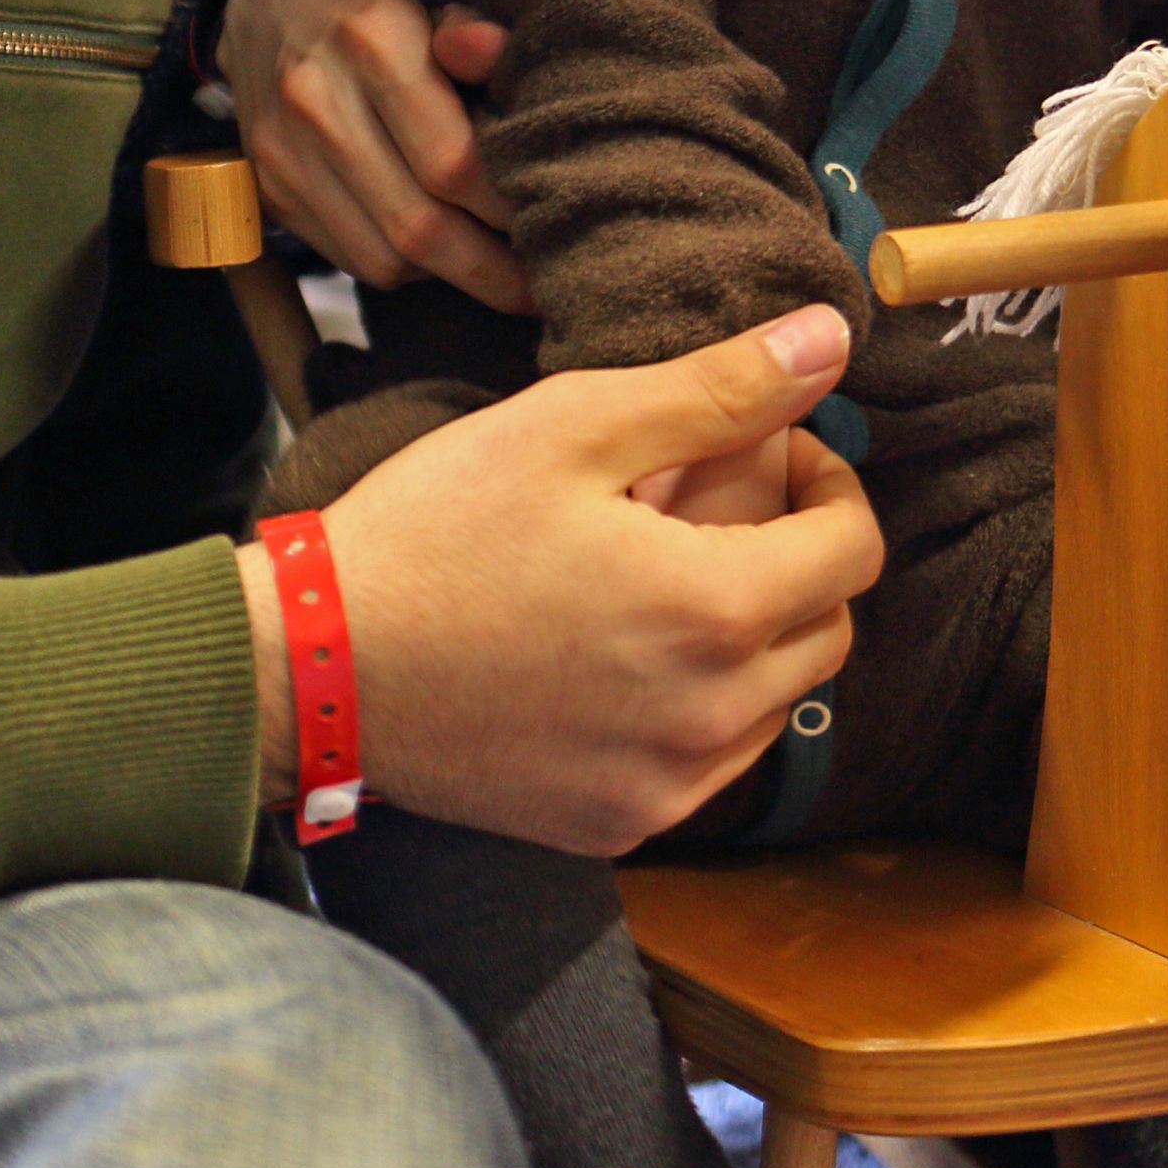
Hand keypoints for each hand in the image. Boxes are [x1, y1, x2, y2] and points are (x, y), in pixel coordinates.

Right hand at [217, 0, 522, 305]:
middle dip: (491, 268)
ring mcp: (284, 153)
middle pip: (419, 225)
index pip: (455, 161)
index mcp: (372, 40)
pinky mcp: (271, 189)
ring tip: (499, 268)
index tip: (559, 221)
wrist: (267, 2)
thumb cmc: (381, 0)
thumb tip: (508, 62)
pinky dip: (406, 267)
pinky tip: (441, 249)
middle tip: (544, 282)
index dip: (512, 207)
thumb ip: (479, 31)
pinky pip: (352, 258)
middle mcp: (317, 100)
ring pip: (384, 258)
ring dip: (450, 275)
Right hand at [242, 306, 881, 851]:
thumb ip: (718, 387)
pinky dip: (700, 703)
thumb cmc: (437, 529)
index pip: (853, 549)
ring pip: (775, 702)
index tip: (770, 448)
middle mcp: (710, 718)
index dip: (827, 481)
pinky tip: (623, 650)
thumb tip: (830, 341)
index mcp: (713, 609)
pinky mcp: (618, 826)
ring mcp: (665, 787)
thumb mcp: (574, 424)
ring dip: (753, 633)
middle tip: (710, 502)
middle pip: (828, 629)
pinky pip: (711, 764)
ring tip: (660, 572)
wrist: (314, 665)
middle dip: (795, 553)